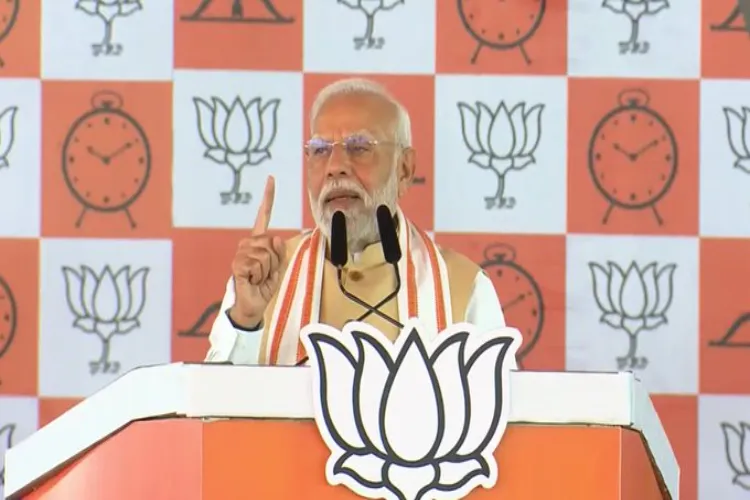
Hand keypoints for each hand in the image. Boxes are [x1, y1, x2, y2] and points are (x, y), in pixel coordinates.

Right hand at [229, 176, 285, 327]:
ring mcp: (241, 254)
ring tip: (259, 277)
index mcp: (259, 241)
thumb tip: (275, 238)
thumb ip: (279, 251)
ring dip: (268, 270)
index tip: (271, 178)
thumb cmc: (265, 285)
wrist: (253, 304)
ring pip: (266, 254)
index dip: (268, 197)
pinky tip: (252, 280)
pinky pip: (257, 264)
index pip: (263, 216)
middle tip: (266, 273)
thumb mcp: (279, 266)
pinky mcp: (237, 265)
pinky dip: (259, 275)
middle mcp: (248, 244)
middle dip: (275, 260)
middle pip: (271, 242)